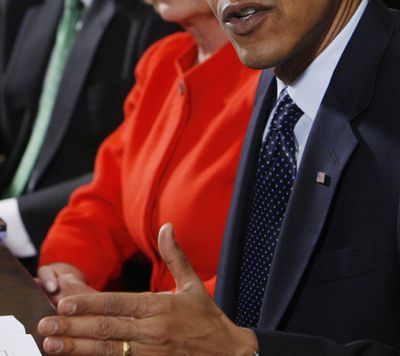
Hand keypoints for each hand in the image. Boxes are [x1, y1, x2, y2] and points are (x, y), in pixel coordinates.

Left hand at [38, 223, 258, 354]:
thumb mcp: (193, 284)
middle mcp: (151, 332)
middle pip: (105, 329)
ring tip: (51, 344)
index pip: (117, 304)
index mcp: (159, 308)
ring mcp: (149, 355)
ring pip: (106, 351)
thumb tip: (167, 226)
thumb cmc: (207, 318)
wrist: (228, 354)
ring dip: (76, 348)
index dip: (89, 304)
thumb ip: (175, 256)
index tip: (65, 303)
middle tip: (45, 325)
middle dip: (72, 327)